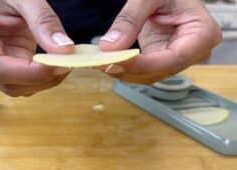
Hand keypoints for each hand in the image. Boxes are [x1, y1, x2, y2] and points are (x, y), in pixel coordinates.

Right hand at [0, 0, 73, 95]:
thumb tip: (64, 50)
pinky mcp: (4, 65)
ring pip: (16, 87)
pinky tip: (56, 64)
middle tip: (67, 65)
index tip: (58, 67)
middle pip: (7, 82)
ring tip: (64, 63)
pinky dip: (43, 77)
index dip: (29, 72)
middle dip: (40, 78)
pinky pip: (23, 81)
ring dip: (43, 81)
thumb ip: (43, 21)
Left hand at [99, 0, 221, 82]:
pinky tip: (108, 61)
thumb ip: (130, 19)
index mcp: (202, 33)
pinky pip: (143, 70)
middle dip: (128, 69)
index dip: (144, 64)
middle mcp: (193, 52)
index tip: (117, 61)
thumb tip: (109, 47)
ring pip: (149, 75)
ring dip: (123, 72)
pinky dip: (124, 67)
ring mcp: (177, 58)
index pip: (174, 58)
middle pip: (160, 71)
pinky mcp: (162, 59)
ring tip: (99, 62)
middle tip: (100, 62)